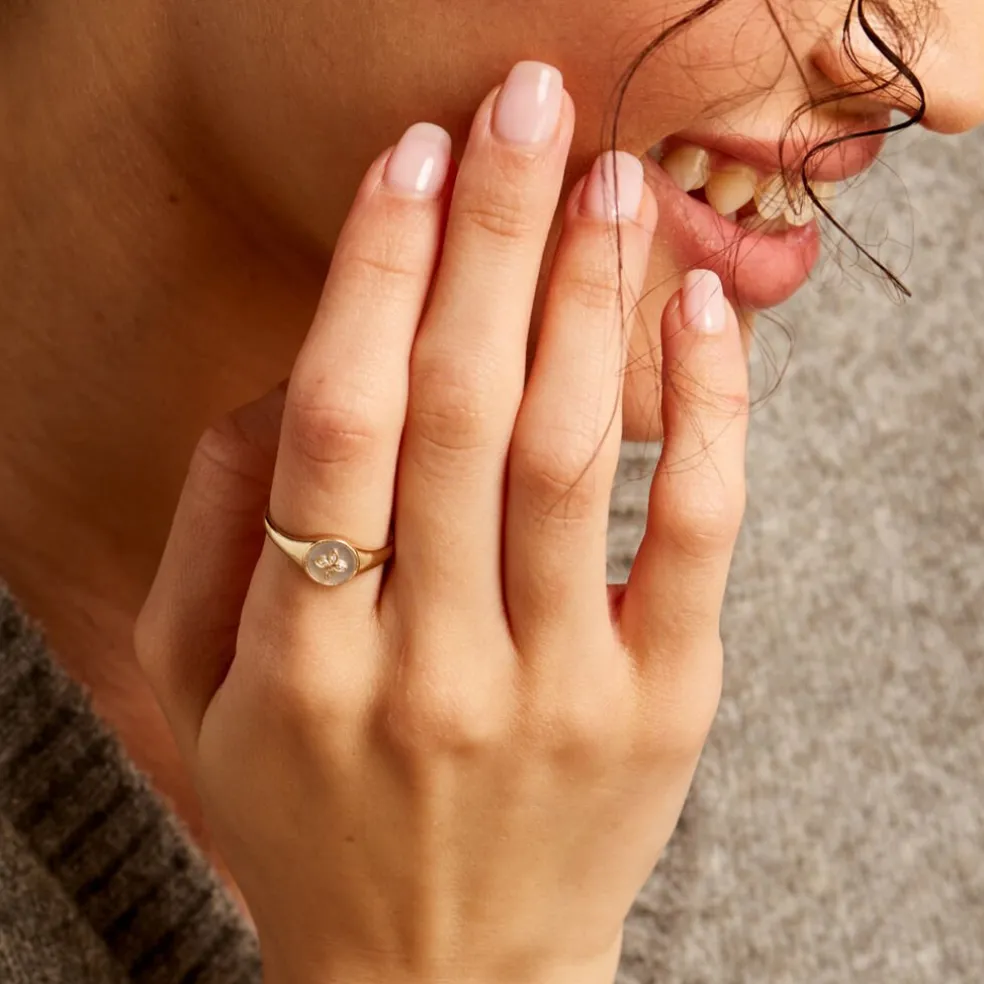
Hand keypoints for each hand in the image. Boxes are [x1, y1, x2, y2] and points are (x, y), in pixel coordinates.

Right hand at [135, 61, 747, 983]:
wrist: (442, 980)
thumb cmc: (312, 826)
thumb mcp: (203, 705)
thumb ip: (209, 539)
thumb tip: (278, 386)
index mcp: (306, 665)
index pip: (336, 425)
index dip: (372, 272)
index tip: (409, 160)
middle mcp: (434, 671)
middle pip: (461, 407)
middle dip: (492, 234)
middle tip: (521, 110)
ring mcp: (561, 692)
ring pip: (577, 452)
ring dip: (590, 294)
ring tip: (605, 179)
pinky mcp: (663, 709)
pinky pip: (697, 532)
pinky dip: (709, 409)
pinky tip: (696, 306)